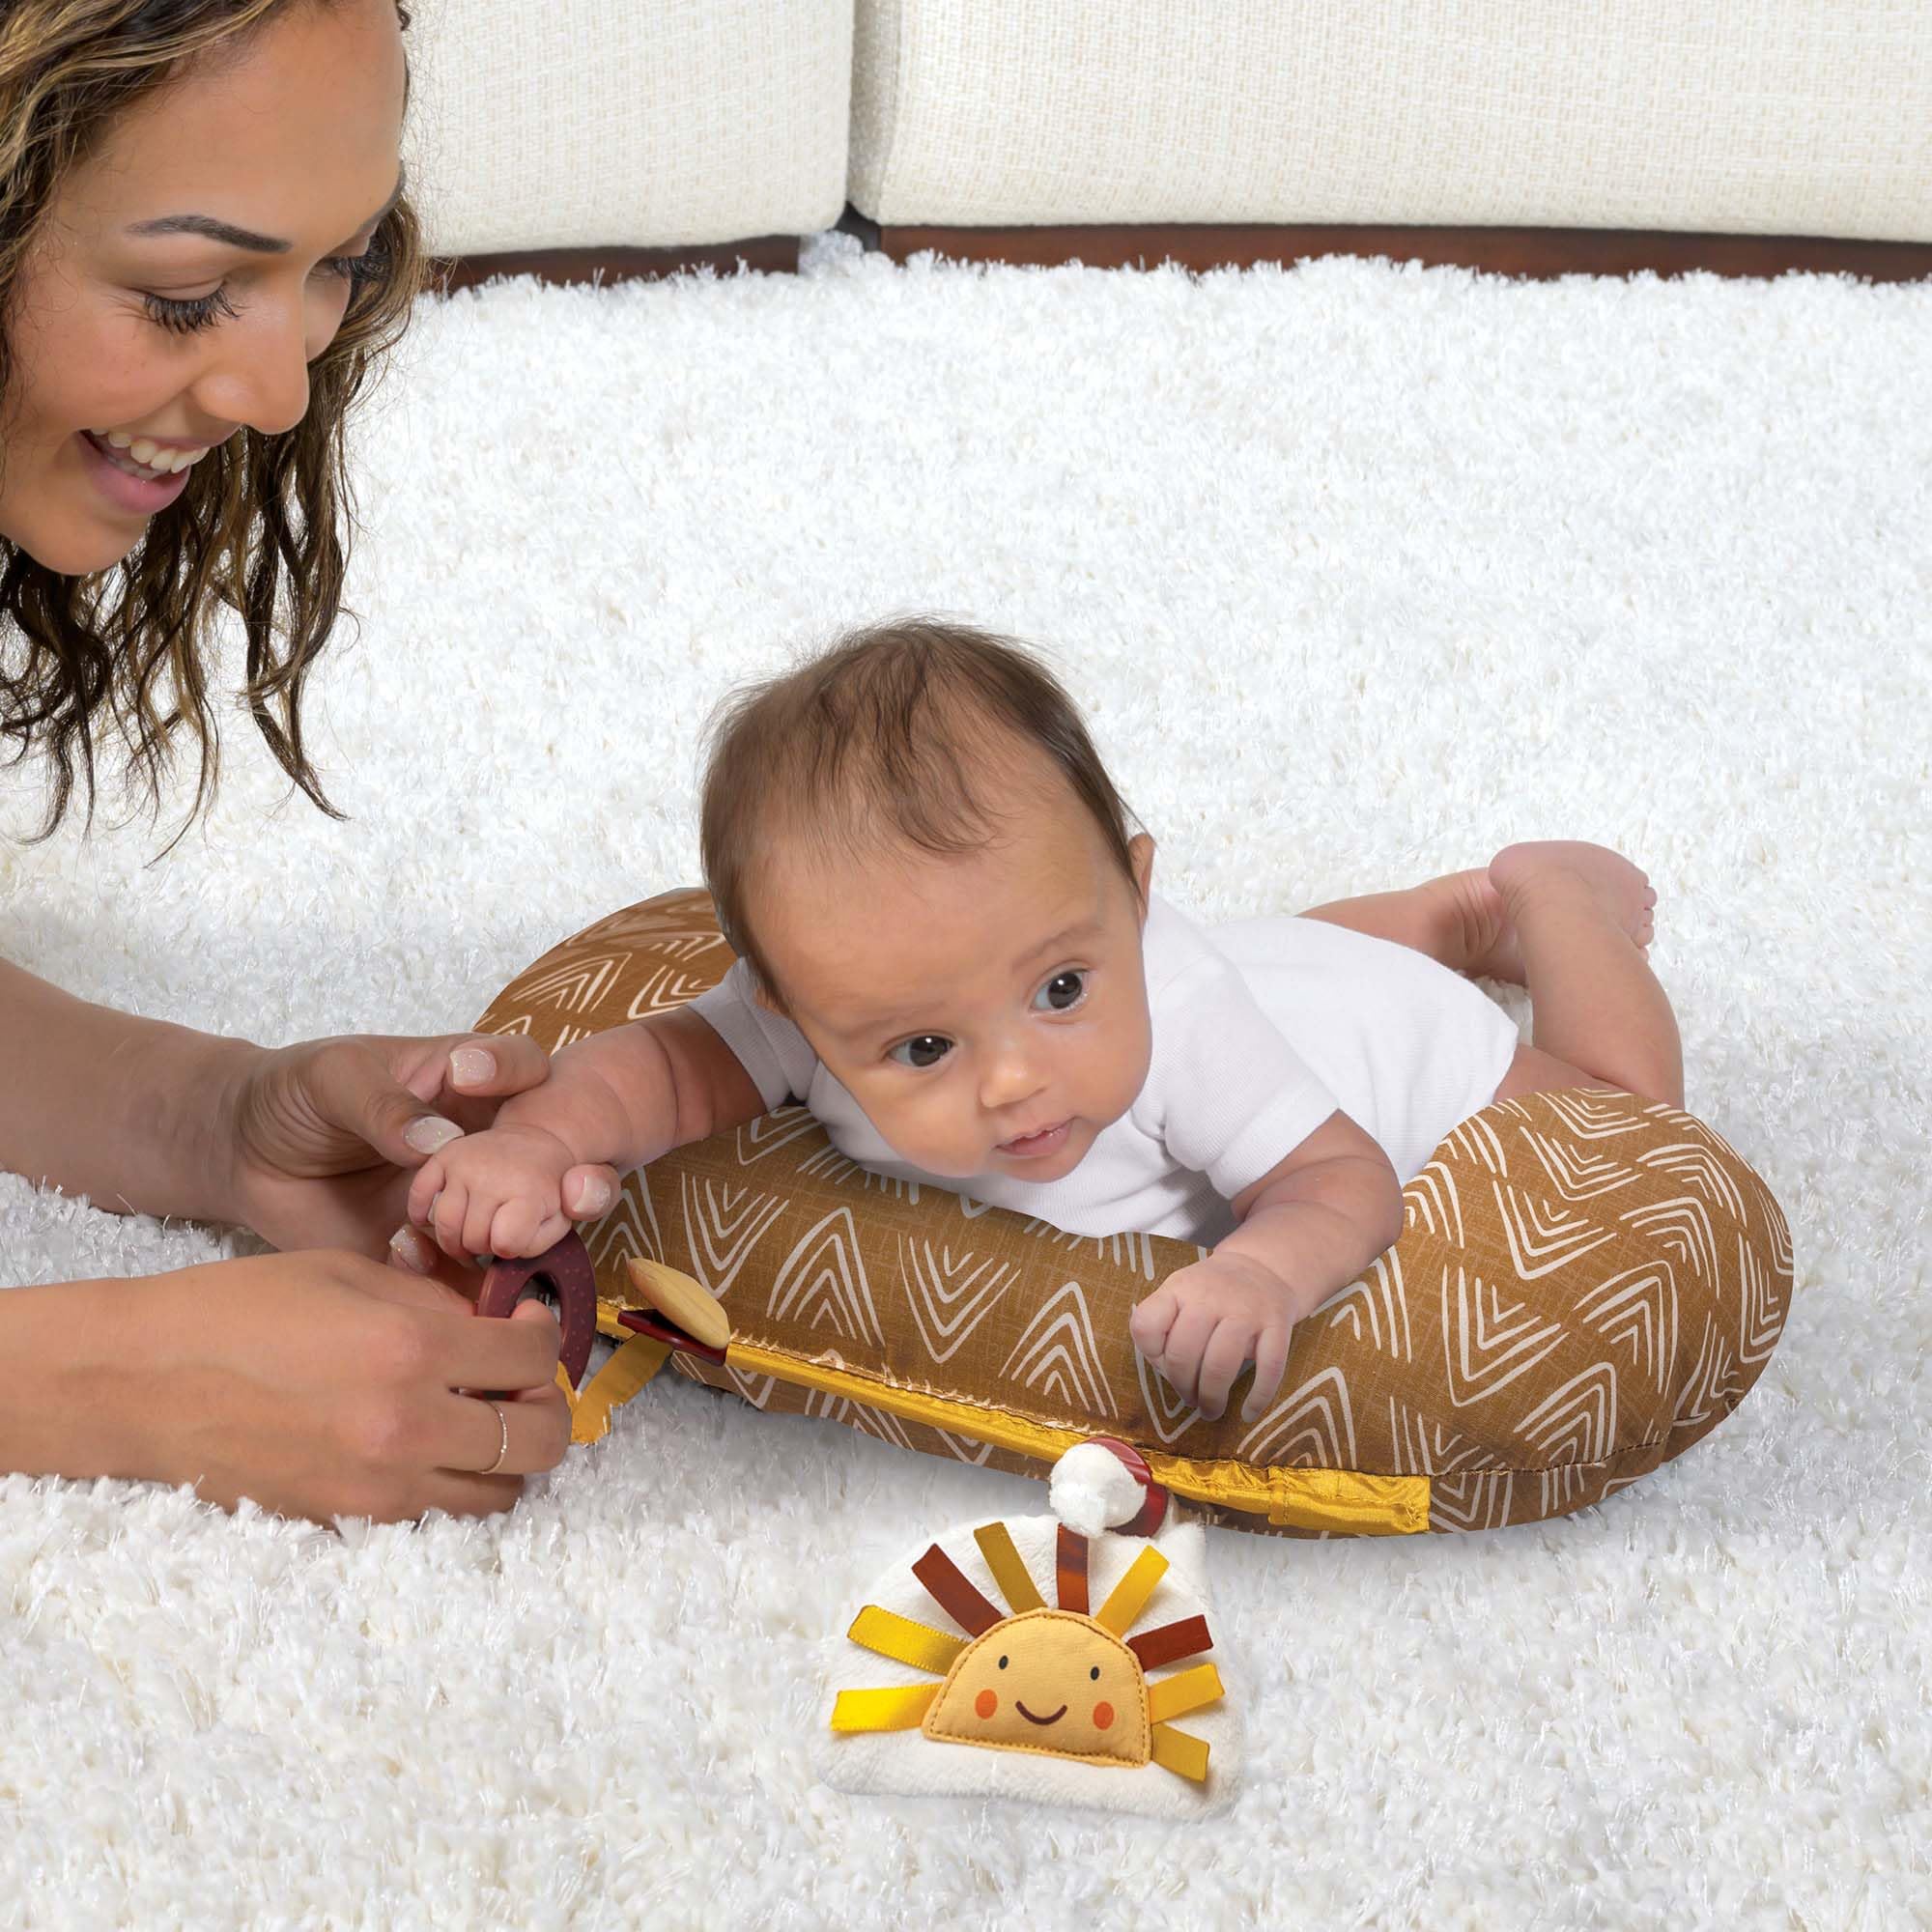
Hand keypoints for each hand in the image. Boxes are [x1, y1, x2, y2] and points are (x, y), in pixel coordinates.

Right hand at [102, 1249, 571, 1522]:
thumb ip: (436, 1300)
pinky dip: (451, 1486)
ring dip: (505, 1454)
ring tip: (475, 1417)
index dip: (544, 1336)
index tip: (525, 1325)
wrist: (140, 1382)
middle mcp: (408, 1424)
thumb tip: (497, 1321)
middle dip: (546, 1406)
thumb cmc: (237, 1310)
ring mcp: (379, 1486)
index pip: (534, 1357)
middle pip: (541, 1440)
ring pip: (500, 1493)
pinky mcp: (347, 1524)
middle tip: (519, 1381)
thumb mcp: (347, 1273)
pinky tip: (424, 1448)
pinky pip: (437, 1516)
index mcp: (411, 1347)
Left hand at [220, 1032, 621, 1261]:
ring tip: (494, 1243)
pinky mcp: (432, 1254)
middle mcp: (481, 1142)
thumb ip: (383, 1104)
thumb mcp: (333, 1078)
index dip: (517, 1073)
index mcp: (467, 1082)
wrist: (242, 1156)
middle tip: (566, 1188)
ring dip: (528, 1238)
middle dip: (573, 1174)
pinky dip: (459, 1282)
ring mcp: (462, 1201)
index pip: (523, 1069)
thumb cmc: (294, 1093)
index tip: (471, 1079)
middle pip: (550, 1156)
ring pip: (523, 1223)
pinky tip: (409, 1261)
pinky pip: (464, 1275)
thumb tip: (437, 1140)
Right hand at [407, 1121, 579, 1263]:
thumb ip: (595, 1200)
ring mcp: (465, 1163)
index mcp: (532, 1186)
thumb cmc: (559, 1183)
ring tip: (477, 1235)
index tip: (522, 1238)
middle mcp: (493, 1172)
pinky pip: (419, 1198)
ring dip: (458, 1241)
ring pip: (445, 1226)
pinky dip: (424, 1216)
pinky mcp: (443, 1157)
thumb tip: (575, 1192)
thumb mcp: (593, 1194)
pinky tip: (445, 1221)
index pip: (506, 1243)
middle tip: (500, 1236)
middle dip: (487, 1248)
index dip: (514, 1249)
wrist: (541, 1141)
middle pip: (473, 1240)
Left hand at [1128, 1252, 1300, 1423]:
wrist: (1263, 1267)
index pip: (1146, 1325)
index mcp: (1179, 1289)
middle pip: (1183, 1352)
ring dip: (1212, 1397)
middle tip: (1190, 1399)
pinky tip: (1248, 1414)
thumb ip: (1164, 1326)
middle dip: (1183, 1387)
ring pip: (1221, 1364)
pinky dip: (1258, 1397)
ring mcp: (1246, 1310)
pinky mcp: (1278, 1323)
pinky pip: (1269, 1368)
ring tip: (1211, 1410)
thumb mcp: (1179, 1293)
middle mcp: (1210, 1296)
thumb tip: (1168, 1373)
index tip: (1163, 1364)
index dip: (1150, 1353)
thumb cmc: (1211, 1293)